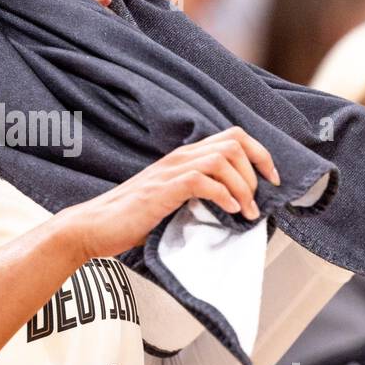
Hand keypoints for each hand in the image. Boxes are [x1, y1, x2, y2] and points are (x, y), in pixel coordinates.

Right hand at [58, 127, 280, 258]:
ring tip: (246, 211)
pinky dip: (224, 196)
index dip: (260, 153)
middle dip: (255, 170)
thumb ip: (196, 195)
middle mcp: (178, 158)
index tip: (271, 179)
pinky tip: (229, 212)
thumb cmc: (130, 219)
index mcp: (183, 158)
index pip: (232, 137)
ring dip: (242, 187)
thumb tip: (232, 205)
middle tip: (258, 200)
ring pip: (222, 159)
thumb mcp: (171, 201)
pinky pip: (203, 181)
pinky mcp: (162, 190)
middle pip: (233, 143)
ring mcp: (169, 172)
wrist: (93, 227)